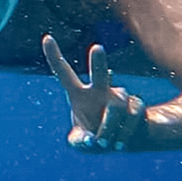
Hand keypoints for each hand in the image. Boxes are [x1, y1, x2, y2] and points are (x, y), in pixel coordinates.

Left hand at [42, 35, 147, 151]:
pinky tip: (119, 143)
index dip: (54, 55)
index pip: (63, 72)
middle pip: (98, 73)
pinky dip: (125, 130)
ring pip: (116, 104)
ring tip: (103, 142)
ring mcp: (118, 95)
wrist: (119, 142)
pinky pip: (133, 113)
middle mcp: (98, 90)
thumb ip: (78, 141)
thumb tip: (88, 140)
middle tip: (97, 48)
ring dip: (110, 125)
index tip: (46, 38)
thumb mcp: (80, 142)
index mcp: (78, 95)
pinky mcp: (135, 104)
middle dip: (98, 61)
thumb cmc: (92, 137)